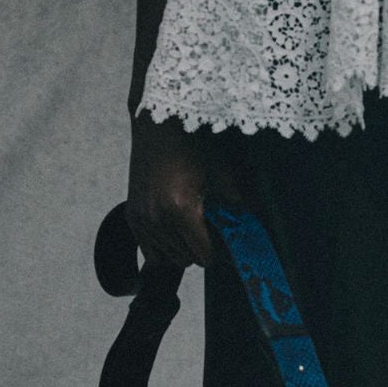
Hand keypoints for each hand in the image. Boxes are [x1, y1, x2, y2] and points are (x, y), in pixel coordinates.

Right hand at [126, 111, 236, 267]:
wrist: (157, 127)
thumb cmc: (191, 146)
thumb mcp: (221, 171)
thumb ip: (239, 200)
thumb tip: (256, 217)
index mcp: (182, 211)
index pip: (204, 256)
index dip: (217, 252)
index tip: (224, 240)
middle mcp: (158, 219)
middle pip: (186, 259)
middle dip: (200, 249)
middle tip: (209, 230)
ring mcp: (142, 219)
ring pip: (167, 258)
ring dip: (182, 249)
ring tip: (191, 227)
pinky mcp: (131, 216)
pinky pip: (149, 251)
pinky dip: (163, 247)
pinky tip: (173, 229)